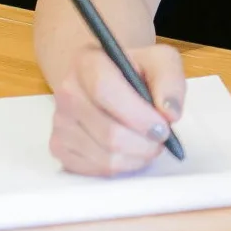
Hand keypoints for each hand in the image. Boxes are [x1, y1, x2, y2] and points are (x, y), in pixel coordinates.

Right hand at [47, 43, 185, 176]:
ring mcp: (60, 122)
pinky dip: (122, 166)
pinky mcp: (59, 147)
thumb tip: (169, 113)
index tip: (163, 128)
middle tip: (161, 139)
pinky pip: (95, 169)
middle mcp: (68, 92)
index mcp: (88, 63)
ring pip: (104, 156)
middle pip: (108, 132)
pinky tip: (131, 152)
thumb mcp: (160, 61)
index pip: (105, 91)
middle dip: (144, 144)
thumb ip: (170, 81)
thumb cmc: (135, 71)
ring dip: (136, 157)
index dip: (138, 115)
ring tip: (149, 144)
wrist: (106, 80)